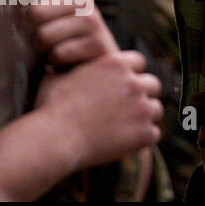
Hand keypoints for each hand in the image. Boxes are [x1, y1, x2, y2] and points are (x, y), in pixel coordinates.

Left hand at [26, 0, 117, 66]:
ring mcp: (93, 21)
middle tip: (38, 35)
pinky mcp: (98, 44)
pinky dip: (56, 61)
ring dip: (43, 47)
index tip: (16, 9)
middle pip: (35, 11)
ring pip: (45, 35)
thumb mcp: (43, 12)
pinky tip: (65, 58)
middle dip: (30, 29)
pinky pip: (59, 54)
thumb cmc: (58, 35)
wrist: (90, 61)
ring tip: (52, 47)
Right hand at [34, 50, 162, 169]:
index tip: (121, 86)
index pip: (139, 62)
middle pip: (152, 85)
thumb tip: (62, 62)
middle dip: (142, 95)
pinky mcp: (144, 132)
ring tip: (124, 127)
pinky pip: (153, 134)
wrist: (53, 139)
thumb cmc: (50, 109)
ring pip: (155, 109)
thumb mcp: (56, 78)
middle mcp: (134, 83)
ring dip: (143, 117)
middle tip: (126, 108)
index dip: (131, 74)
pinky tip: (125, 143)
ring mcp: (142, 107)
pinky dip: (142, 139)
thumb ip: (70, 68)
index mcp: (116, 65)